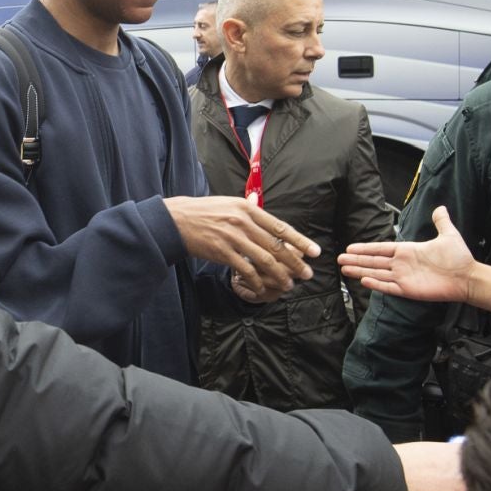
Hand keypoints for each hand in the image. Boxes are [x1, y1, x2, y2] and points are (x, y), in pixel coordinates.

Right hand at [165, 196, 317, 295]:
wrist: (176, 220)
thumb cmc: (203, 212)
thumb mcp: (227, 203)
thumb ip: (246, 209)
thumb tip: (260, 206)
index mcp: (248, 209)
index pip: (280, 227)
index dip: (300, 241)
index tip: (314, 251)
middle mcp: (243, 222)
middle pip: (276, 246)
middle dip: (295, 262)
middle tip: (307, 274)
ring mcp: (233, 237)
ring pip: (264, 260)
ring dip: (279, 275)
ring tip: (288, 284)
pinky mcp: (222, 251)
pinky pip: (245, 269)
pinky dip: (256, 280)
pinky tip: (261, 287)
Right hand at [339, 205, 476, 302]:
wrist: (467, 277)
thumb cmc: (458, 258)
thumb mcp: (448, 235)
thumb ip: (441, 222)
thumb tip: (440, 208)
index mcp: (407, 251)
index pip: (381, 249)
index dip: (365, 248)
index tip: (350, 247)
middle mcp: (402, 264)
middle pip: (374, 261)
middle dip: (356, 260)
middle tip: (339, 259)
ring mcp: (404, 278)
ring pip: (376, 274)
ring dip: (360, 271)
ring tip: (344, 270)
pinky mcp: (408, 290)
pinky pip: (388, 287)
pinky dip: (376, 284)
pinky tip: (363, 280)